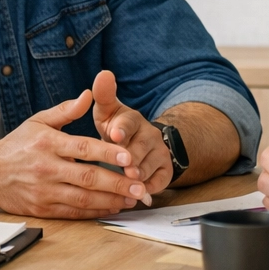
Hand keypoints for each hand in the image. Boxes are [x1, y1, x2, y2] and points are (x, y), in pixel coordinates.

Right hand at [0, 88, 149, 218]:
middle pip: (88, 177)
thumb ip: (66, 110)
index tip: (128, 156)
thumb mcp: (38, 120)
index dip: (107, 152)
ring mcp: (44, 191)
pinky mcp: (43, 208)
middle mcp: (47, 168)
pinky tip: (112, 207)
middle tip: (140, 185)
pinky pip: (73, 213)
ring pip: (83, 199)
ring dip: (111, 200)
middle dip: (117, 182)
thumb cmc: (17, 144)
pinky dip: (95, 212)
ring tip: (132, 198)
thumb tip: (89, 95)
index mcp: (48, 143)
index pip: (83, 148)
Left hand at [91, 70, 172, 201]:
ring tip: (131, 182)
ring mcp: (159, 153)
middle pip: (140, 147)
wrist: (140, 143)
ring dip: (140, 175)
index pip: (128, 122)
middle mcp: (149, 135)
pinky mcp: (165, 171)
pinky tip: (140, 195)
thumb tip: (103, 73)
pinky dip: (150, 189)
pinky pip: (159, 182)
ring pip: (149, 166)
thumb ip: (104, 95)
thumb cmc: (116, 127)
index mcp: (132, 119)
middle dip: (131, 157)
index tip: (114, 134)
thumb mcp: (108, 111)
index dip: (121, 129)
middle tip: (124, 167)